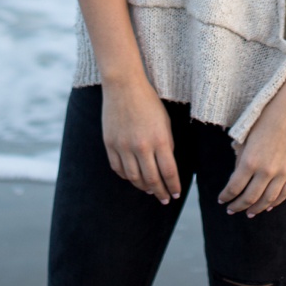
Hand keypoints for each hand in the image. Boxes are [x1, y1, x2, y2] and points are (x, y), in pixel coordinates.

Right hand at [102, 77, 180, 204]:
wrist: (124, 86)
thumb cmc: (149, 102)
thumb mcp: (165, 122)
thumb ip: (166, 145)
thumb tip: (166, 168)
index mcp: (159, 139)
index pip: (169, 172)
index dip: (173, 186)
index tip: (175, 194)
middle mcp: (141, 146)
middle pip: (152, 179)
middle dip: (160, 192)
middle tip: (164, 199)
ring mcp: (123, 146)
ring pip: (134, 178)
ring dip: (144, 187)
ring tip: (150, 190)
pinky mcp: (110, 144)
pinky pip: (118, 169)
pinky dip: (127, 177)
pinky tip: (133, 178)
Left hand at [218, 72, 285, 217]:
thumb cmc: (266, 118)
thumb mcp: (246, 137)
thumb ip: (241, 158)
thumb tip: (238, 176)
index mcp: (250, 160)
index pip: (234, 187)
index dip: (226, 196)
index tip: (221, 200)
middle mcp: (266, 170)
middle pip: (250, 198)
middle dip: (238, 206)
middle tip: (231, 210)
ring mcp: (282, 172)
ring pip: (268, 199)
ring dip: (257, 209)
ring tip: (249, 213)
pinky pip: (285, 193)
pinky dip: (276, 202)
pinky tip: (269, 206)